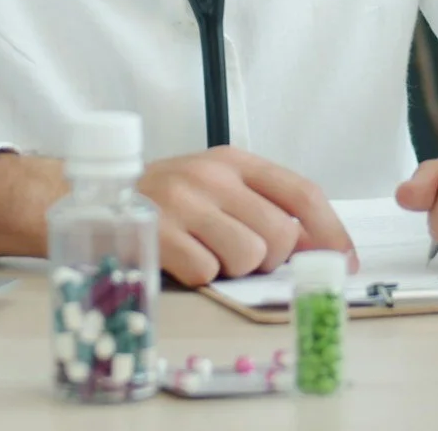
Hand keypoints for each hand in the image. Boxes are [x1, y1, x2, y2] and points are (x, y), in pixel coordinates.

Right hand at [140, 148, 357, 287]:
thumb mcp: (216, 188)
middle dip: (271, 259)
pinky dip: (200, 277)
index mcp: (235, 161)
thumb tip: (318, 248)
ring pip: (249, 257)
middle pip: (280, 234)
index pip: (302, 193)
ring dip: (234, 270)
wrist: (93, 199)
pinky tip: (181, 259)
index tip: (345, 262)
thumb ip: (263, 207)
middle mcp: (211, 175)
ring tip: (208, 254)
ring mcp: (182, 202)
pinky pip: (207, 273)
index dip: (331, 232)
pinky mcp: (156, 232)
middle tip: (243, 257)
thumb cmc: (165, 199)